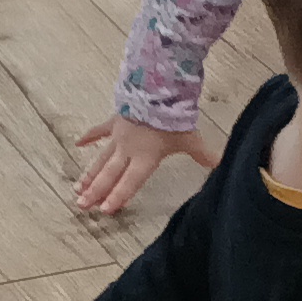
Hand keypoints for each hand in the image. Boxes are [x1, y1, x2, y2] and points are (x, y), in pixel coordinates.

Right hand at [74, 115, 212, 215]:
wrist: (157, 91)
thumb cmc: (173, 119)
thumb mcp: (191, 139)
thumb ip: (205, 155)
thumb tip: (224, 165)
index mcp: (144, 159)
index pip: (129, 183)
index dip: (117, 197)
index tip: (104, 210)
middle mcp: (128, 151)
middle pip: (109, 175)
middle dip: (95, 191)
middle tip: (81, 204)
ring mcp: (119, 136)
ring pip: (101, 159)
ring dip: (89, 173)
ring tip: (77, 187)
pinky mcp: (115, 121)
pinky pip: (100, 131)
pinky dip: (89, 137)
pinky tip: (77, 144)